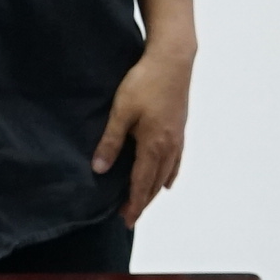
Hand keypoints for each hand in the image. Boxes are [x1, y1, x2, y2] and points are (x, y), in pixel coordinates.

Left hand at [91, 42, 193, 223]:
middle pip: (155, 183)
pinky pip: (177, 161)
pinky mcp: (180, 127)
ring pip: (167, 173)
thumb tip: (99, 169)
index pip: (141, 183)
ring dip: (155, 190)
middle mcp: (169, 146)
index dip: (133, 203)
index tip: (126, 220)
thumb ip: (110, 142)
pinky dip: (170, 174)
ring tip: (145, 202)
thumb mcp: (121, 112)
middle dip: (143, 201)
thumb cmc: (145, 82)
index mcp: (153, 146)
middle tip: (131, 217)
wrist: (173, 60)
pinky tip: (168, 180)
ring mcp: (177, 137)